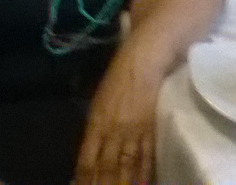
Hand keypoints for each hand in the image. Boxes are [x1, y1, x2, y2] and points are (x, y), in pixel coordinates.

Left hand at [74, 44, 164, 183]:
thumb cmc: (117, 81)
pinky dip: (144, 172)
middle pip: (106, 167)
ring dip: (123, 183)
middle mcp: (112, 131)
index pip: (87, 161)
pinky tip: (142, 183)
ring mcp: (133, 131)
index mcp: (95, 125)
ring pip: (126, 165)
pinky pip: (147, 155)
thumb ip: (94, 131)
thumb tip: (91, 155)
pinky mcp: (151, 128)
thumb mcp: (97, 106)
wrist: (142, 62)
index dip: (84, 179)